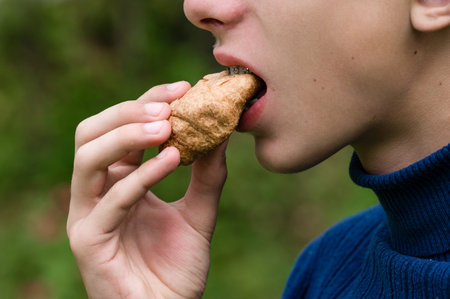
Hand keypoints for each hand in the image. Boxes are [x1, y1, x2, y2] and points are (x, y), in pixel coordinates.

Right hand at [67, 82, 227, 298]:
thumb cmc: (177, 268)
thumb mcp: (198, 213)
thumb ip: (208, 175)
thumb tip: (222, 131)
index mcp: (118, 182)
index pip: (121, 128)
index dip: (148, 102)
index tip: (185, 88)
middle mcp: (97, 193)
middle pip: (92, 133)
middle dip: (129, 111)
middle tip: (169, 103)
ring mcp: (87, 215)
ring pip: (88, 157)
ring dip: (127, 134)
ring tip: (167, 124)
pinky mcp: (88, 241)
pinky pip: (110, 200)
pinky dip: (141, 176)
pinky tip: (172, 159)